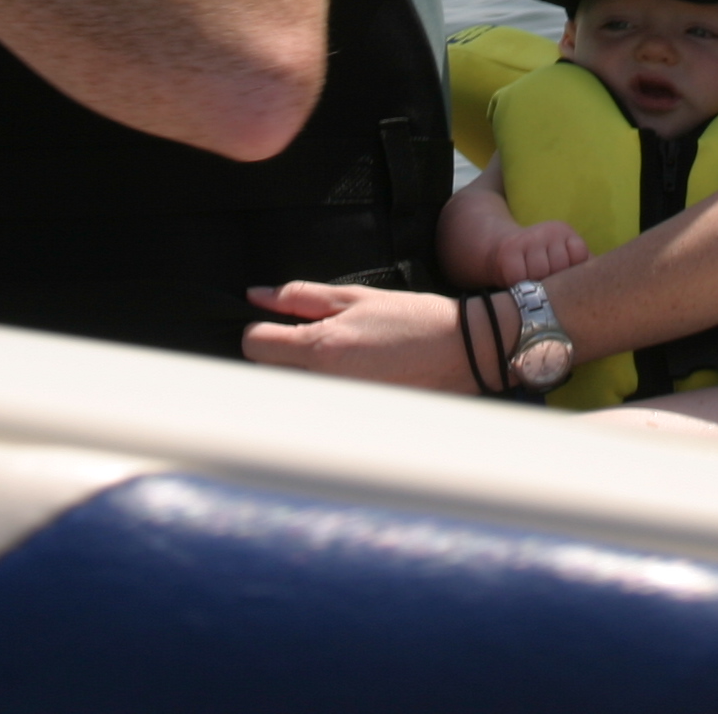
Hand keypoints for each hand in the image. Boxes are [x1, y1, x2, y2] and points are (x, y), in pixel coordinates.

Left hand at [242, 281, 482, 391]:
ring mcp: (339, 407)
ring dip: (302, 375)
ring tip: (340, 357)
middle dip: (279, 353)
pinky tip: (356, 375)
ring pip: (294, 391)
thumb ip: (300, 296)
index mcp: (321, 348)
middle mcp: (324, 384)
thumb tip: (255, 295)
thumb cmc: (412, 318)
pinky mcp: (355, 421)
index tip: (277, 323)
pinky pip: (322, 407)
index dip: (260, 329)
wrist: (463, 350)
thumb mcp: (355, 296)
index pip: (255, 345)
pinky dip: (328, 392)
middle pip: (268, 372)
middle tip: (310, 337)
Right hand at [490, 220, 588, 286]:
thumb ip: (583, 266)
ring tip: (532, 284)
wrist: (500, 247)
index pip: (579, 254)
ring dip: (535, 285)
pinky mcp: (509, 250)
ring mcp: (528, 238)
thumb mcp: (562, 256)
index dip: (571, 270)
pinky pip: (520, 277)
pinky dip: (519, 285)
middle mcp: (548, 231)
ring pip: (540, 273)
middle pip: (560, 266)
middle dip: (553, 280)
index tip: (562, 274)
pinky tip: (518, 282)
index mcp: (564, 231)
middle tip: (545, 283)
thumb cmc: (539, 261)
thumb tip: (605, 285)